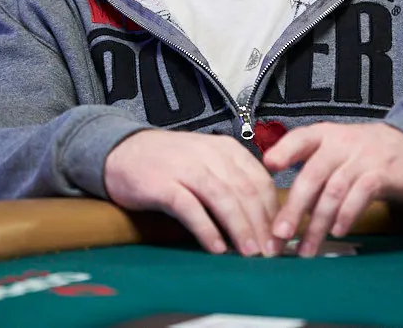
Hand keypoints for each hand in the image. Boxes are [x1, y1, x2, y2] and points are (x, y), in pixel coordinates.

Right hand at [103, 130, 279, 256]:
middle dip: (262, 224)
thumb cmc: (170, 163)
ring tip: (250, 253)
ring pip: (222, 198)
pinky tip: (216, 248)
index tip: (280, 237)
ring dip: (240, 228)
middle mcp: (209, 155)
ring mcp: (185, 168)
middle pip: (245, 191)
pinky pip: (189, 207)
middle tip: (270, 252)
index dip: (273, 211)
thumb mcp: (207, 163)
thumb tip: (264, 220)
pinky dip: (206, 229)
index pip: (259, 180)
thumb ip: (233, 183)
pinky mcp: (162, 184)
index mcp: (225, 149)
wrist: (122, 152)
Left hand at [263, 123, 402, 257]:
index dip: (284, 151)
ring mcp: (363, 158)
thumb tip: (282, 207)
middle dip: (294, 207)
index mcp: (324, 135)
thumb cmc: (361, 154)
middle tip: (280, 234)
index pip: (300, 138)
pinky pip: (361, 194)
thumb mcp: (335, 150)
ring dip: (318, 223)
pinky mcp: (383, 174)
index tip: (268, 165)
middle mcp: (341, 143)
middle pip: (313, 175)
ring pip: (334, 191)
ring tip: (307, 247)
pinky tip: (338, 231)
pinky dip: (347, 214)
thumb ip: (310, 170)